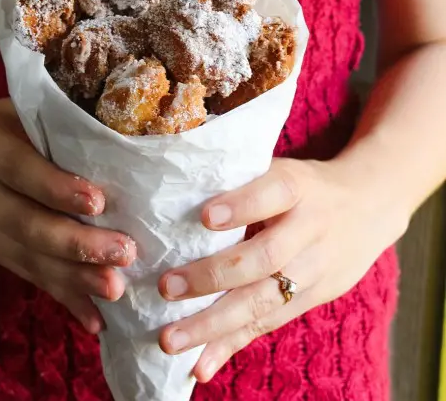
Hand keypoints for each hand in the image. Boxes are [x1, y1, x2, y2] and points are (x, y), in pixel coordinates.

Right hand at [0, 98, 135, 334]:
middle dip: (74, 242)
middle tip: (123, 252)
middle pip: (24, 223)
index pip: (19, 169)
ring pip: (27, 257)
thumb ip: (48, 124)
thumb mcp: (7, 111)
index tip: (97, 202)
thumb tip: (113, 140)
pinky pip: (25, 275)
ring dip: (73, 278)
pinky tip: (92, 319)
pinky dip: (61, 298)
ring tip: (114, 288)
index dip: (56, 187)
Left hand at [158, 158, 407, 381]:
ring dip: (214, 324)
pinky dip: (231, 345)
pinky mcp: (312, 299)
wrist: (369, 207)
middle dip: (213, 276)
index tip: (204, 217)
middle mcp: (310, 229)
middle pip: (265, 257)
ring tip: (171, 339)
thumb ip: (243, 180)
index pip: (274, 193)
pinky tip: (200, 365)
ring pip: (263, 301)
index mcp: (298, 187)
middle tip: (167, 287)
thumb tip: (178, 195)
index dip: (241, 206)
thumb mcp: (284, 169)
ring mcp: (314, 269)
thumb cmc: (306, 186)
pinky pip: (268, 324)